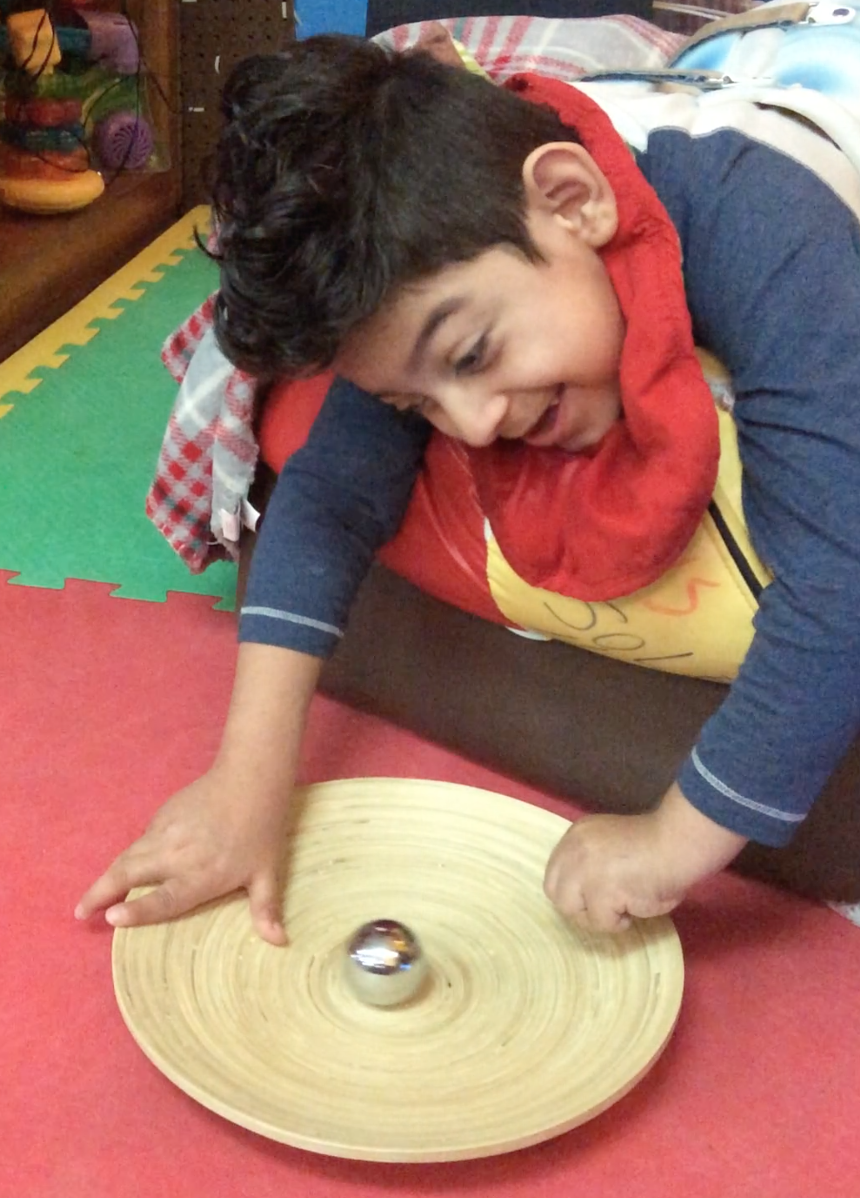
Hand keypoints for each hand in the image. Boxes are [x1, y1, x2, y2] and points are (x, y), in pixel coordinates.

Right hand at [75, 766, 292, 944]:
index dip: (138, 910)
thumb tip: (280, 942)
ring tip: (90, 898)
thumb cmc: (261, 829)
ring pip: (128, 857)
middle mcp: (176, 855)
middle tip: (81, 912)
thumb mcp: (267, 872)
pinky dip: (127, 857)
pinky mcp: (162, 816)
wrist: (251, 779)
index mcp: (201, 875)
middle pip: (129, 874)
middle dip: (100, 893)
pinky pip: (140, 841)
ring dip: (107, 876)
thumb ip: (265, 908)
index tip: (110, 917)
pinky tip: (124, 868)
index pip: (164, 898)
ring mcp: (166, 832)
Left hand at [544, 783, 746, 933]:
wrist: (677, 844)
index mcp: (577, 835)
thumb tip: (583, 895)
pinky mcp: (600, 892)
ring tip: (623, 908)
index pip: (554, 871)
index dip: (571, 891)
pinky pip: (600, 921)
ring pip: (571, 910)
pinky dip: (619, 922)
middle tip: (605, 909)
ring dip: (597, 916)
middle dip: (578, 907)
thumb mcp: (610, 844)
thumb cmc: (654, 844)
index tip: (590, 899)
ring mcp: (584, 871)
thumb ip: (592, 861)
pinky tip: (635, 907)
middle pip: (555, 892)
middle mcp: (574, 850)